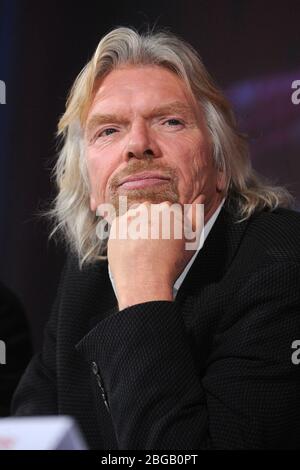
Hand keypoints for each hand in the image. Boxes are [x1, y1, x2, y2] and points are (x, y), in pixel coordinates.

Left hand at [107, 195, 204, 309]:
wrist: (144, 282)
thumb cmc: (170, 264)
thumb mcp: (191, 241)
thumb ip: (196, 216)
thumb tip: (200, 198)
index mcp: (169, 209)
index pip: (169, 210)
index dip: (169, 225)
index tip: (168, 239)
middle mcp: (148, 208)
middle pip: (152, 211)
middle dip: (153, 223)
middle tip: (155, 245)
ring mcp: (130, 216)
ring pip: (136, 217)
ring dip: (139, 227)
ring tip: (142, 248)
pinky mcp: (115, 226)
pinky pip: (122, 226)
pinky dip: (126, 235)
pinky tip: (131, 249)